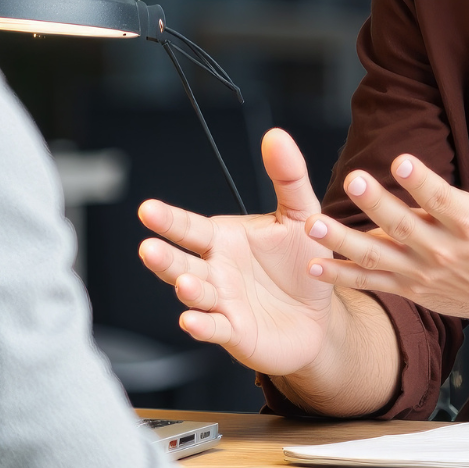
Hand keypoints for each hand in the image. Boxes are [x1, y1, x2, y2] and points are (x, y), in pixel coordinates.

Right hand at [137, 129, 336, 375]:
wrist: (320, 313)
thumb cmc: (301, 262)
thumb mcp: (299, 215)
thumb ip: (287, 177)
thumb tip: (277, 135)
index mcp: (222, 239)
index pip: (190, 227)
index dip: (169, 220)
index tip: (148, 210)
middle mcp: (214, 270)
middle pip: (181, 263)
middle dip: (164, 258)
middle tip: (149, 248)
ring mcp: (221, 303)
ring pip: (195, 296)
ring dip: (188, 290)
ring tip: (185, 284)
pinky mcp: (234, 332)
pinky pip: (214, 328)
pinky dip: (202, 326)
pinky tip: (192, 320)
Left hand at [305, 106, 468, 331]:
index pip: (441, 198)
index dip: (421, 181)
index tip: (400, 161)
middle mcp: (444, 248)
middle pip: (404, 225)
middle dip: (376, 204)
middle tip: (352, 179)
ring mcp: (424, 271)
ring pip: (378, 256)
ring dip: (343, 241)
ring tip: (314, 224)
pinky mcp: (411, 288)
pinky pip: (372, 282)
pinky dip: (344, 276)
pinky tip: (315, 266)